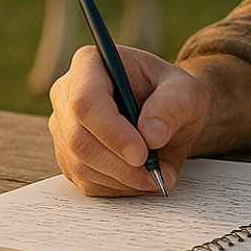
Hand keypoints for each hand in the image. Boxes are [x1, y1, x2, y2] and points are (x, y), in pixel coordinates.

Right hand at [48, 44, 210, 195]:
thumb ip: (172, 107)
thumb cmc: (173, 94)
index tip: (142, 153)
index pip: (86, 100)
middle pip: (78, 138)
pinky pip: (85, 180)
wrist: (168, 113)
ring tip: (157, 175)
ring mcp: (64, 127)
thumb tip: (151, 135)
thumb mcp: (185, 92)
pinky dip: (116, 186)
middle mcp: (67, 94)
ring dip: (122, 178)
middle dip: (119, 163)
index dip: (111, 131)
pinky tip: (141, 177)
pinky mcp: (69, 156)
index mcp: (90, 64)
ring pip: (80, 164)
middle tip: (156, 173)